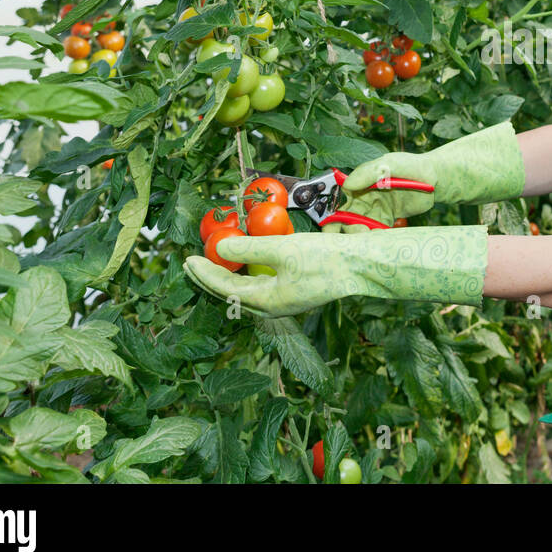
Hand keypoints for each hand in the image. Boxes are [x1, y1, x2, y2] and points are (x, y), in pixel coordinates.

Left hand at [182, 224, 488, 316]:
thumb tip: (220, 245)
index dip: (204, 272)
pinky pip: (262, 284)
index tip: (188, 258)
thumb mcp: (283, 248)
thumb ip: (249, 246)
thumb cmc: (325, 259)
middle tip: (194, 260)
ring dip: (229, 274)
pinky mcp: (296, 291)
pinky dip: (249, 271)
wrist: (362, 266)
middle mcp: (273, 305)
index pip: (225, 287)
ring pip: (247, 289)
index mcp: (267, 300)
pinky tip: (248, 260)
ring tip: (215, 260)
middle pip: (233, 292)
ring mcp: (285, 300)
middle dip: (212, 276)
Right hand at [321, 122, 525, 233]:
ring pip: (357, 227)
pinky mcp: (386, 221)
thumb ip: (369, 173)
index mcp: (360, 182)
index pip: (338, 199)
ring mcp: (374, 210)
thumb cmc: (413, 166)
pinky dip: (372, 239)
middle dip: (345, 230)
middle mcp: (363, 197)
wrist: (435, 180)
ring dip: (359, 236)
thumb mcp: (391, 164)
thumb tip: (347, 185)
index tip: (337, 225)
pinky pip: (373, 233)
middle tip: (358, 235)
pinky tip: (378, 242)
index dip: (334, 213)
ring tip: (370, 239)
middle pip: (344, 217)